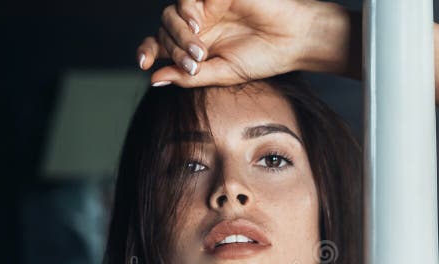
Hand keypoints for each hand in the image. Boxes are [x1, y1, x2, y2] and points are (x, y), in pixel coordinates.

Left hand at [137, 0, 346, 86]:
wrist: (293, 39)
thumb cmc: (263, 58)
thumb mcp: (222, 74)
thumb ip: (189, 77)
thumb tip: (154, 80)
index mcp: (196, 46)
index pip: (161, 44)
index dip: (148, 51)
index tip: (144, 64)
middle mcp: (197, 25)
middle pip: (164, 30)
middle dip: (173, 48)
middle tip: (195, 62)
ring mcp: (205, 6)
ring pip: (171, 13)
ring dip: (178, 32)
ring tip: (199, 49)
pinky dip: (186, 9)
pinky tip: (199, 23)